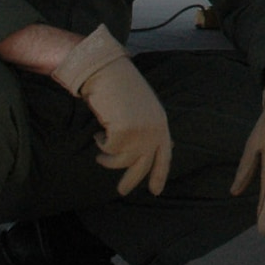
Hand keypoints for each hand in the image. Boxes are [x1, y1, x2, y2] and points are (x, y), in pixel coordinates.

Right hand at [51, 25, 171, 195]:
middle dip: (130, 181)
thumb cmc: (122, 89)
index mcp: (161, 124)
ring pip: (121, 160)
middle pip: (142, 166)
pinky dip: (101, 141)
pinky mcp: (124, 133)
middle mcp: (155, 130)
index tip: (156, 191)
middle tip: (122, 192)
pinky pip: (108, 149)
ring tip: (101, 140)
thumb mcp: (143, 110)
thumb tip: (151, 152)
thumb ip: (149, 129)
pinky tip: (100, 128)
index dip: (159, 174)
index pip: (164, 156)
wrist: (109, 72)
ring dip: (107, 156)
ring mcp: (141, 133)